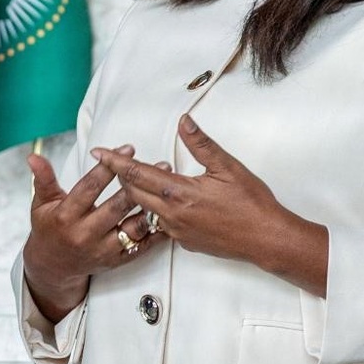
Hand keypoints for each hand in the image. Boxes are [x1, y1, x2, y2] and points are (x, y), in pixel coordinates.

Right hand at [21, 145, 156, 320]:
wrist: (53, 266)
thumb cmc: (49, 228)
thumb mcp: (41, 204)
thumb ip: (43, 179)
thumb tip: (34, 156)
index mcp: (66, 216)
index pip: (89, 188)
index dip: (109, 168)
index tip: (127, 149)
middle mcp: (85, 234)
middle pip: (117, 207)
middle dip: (139, 184)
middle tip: (161, 165)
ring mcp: (102, 250)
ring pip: (134, 227)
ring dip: (153, 207)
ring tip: (167, 188)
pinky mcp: (116, 260)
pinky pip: (142, 245)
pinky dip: (156, 231)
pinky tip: (167, 214)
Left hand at [96, 115, 327, 293]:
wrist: (266, 239)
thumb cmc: (251, 204)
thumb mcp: (227, 167)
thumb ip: (201, 144)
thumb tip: (183, 121)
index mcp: (179, 194)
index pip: (137, 174)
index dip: (114, 162)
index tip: (97, 152)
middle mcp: (171, 215)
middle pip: (133, 193)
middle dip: (122, 176)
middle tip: (114, 161)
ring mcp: (176, 232)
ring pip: (144, 210)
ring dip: (138, 193)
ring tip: (136, 178)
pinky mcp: (184, 242)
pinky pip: (158, 224)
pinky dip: (153, 209)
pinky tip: (162, 201)